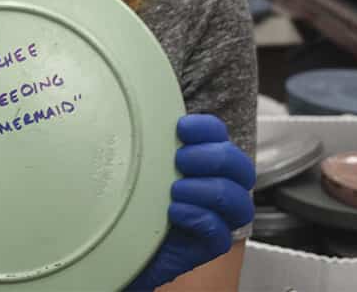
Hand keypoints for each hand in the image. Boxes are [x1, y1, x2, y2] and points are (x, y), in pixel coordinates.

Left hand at [126, 114, 254, 290]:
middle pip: (239, 165)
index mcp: (202, 159)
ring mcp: (217, 217)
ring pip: (238, 201)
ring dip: (205, 190)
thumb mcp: (137, 161)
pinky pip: (221, 233)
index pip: (219, 135)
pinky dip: (199, 218)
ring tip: (174, 190)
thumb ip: (149, 141)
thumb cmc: (129, 197)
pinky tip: (174, 212)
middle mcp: (217, 184)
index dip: (206, 129)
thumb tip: (143, 112)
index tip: (181, 128)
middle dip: (211, 158)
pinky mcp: (209, 245)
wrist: (116, 240)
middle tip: (179, 160)